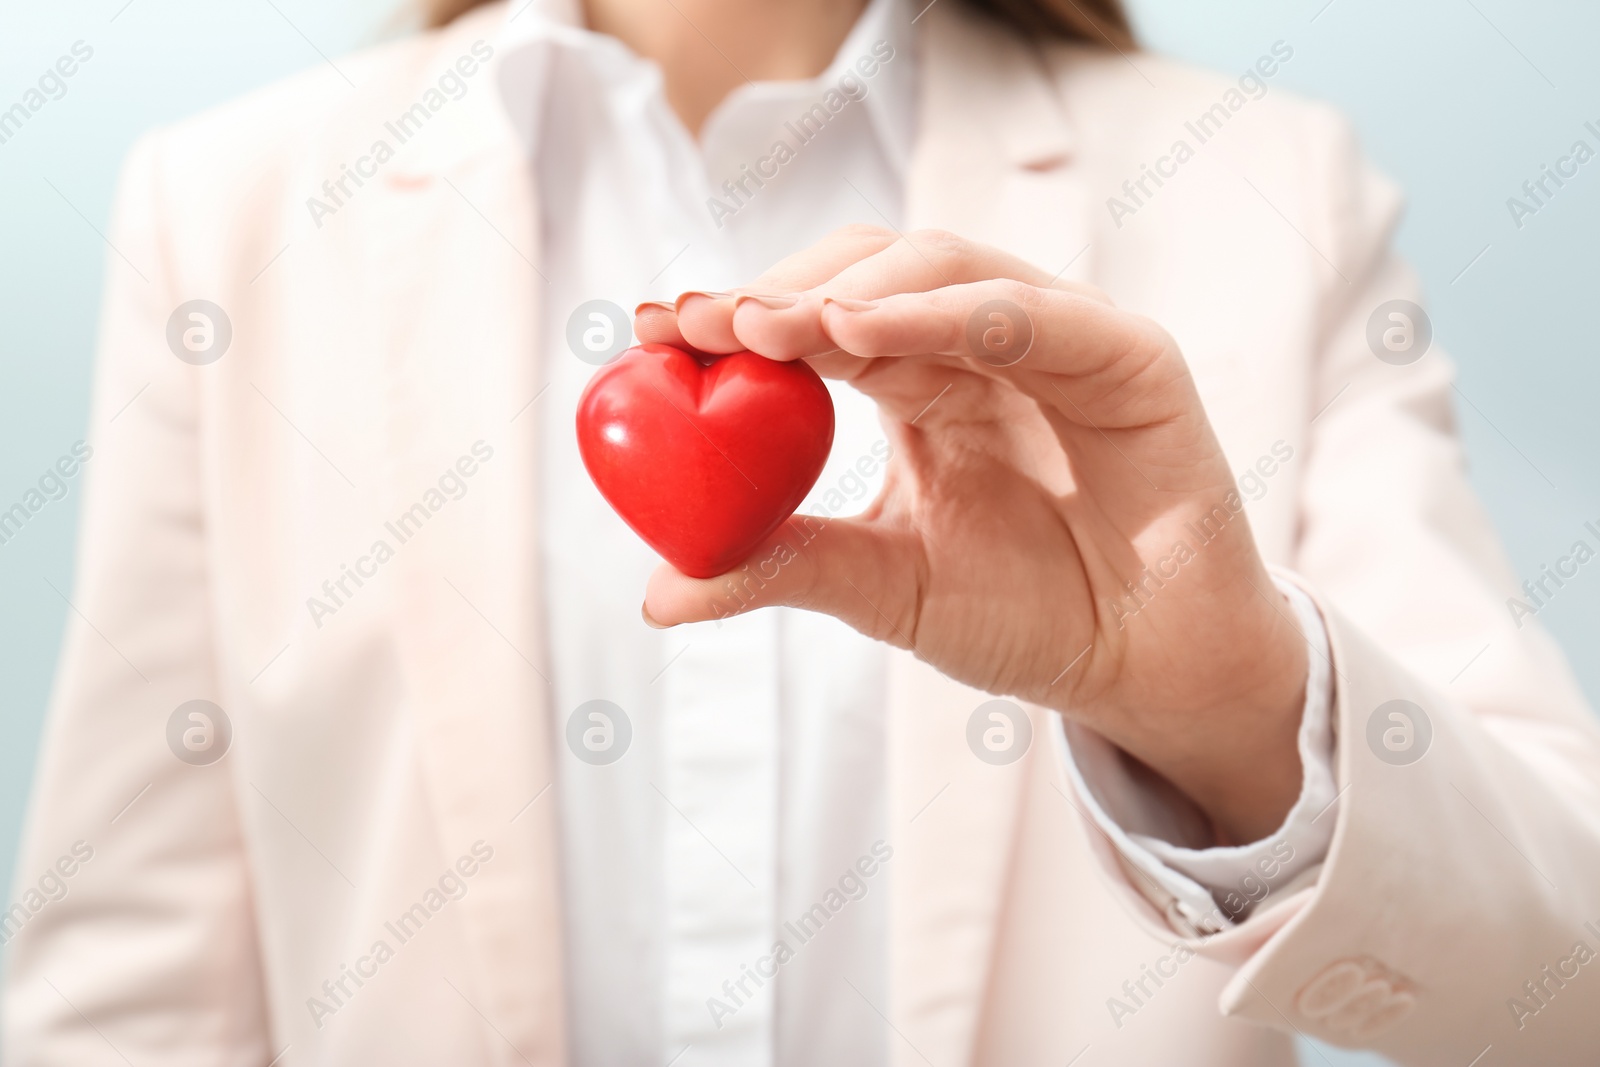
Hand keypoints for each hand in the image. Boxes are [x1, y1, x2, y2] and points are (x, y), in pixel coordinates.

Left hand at [635, 226, 1309, 844]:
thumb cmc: (1026, 616)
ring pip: (942, 268)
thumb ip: (785, 568)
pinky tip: (862, 332)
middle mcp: (979, 346)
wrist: (1143, 670)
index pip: (819, 322)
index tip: (650, 330)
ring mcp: (1053, 338)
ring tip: (767, 323)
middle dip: (778, 289)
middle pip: (867, 272)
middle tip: (697, 320)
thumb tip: (655, 593)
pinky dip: (944, 310)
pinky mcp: (1126, 355)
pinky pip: (1028, 312)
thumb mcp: (883, 589)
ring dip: (847, 288)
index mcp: (919, 386)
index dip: (736, 317)